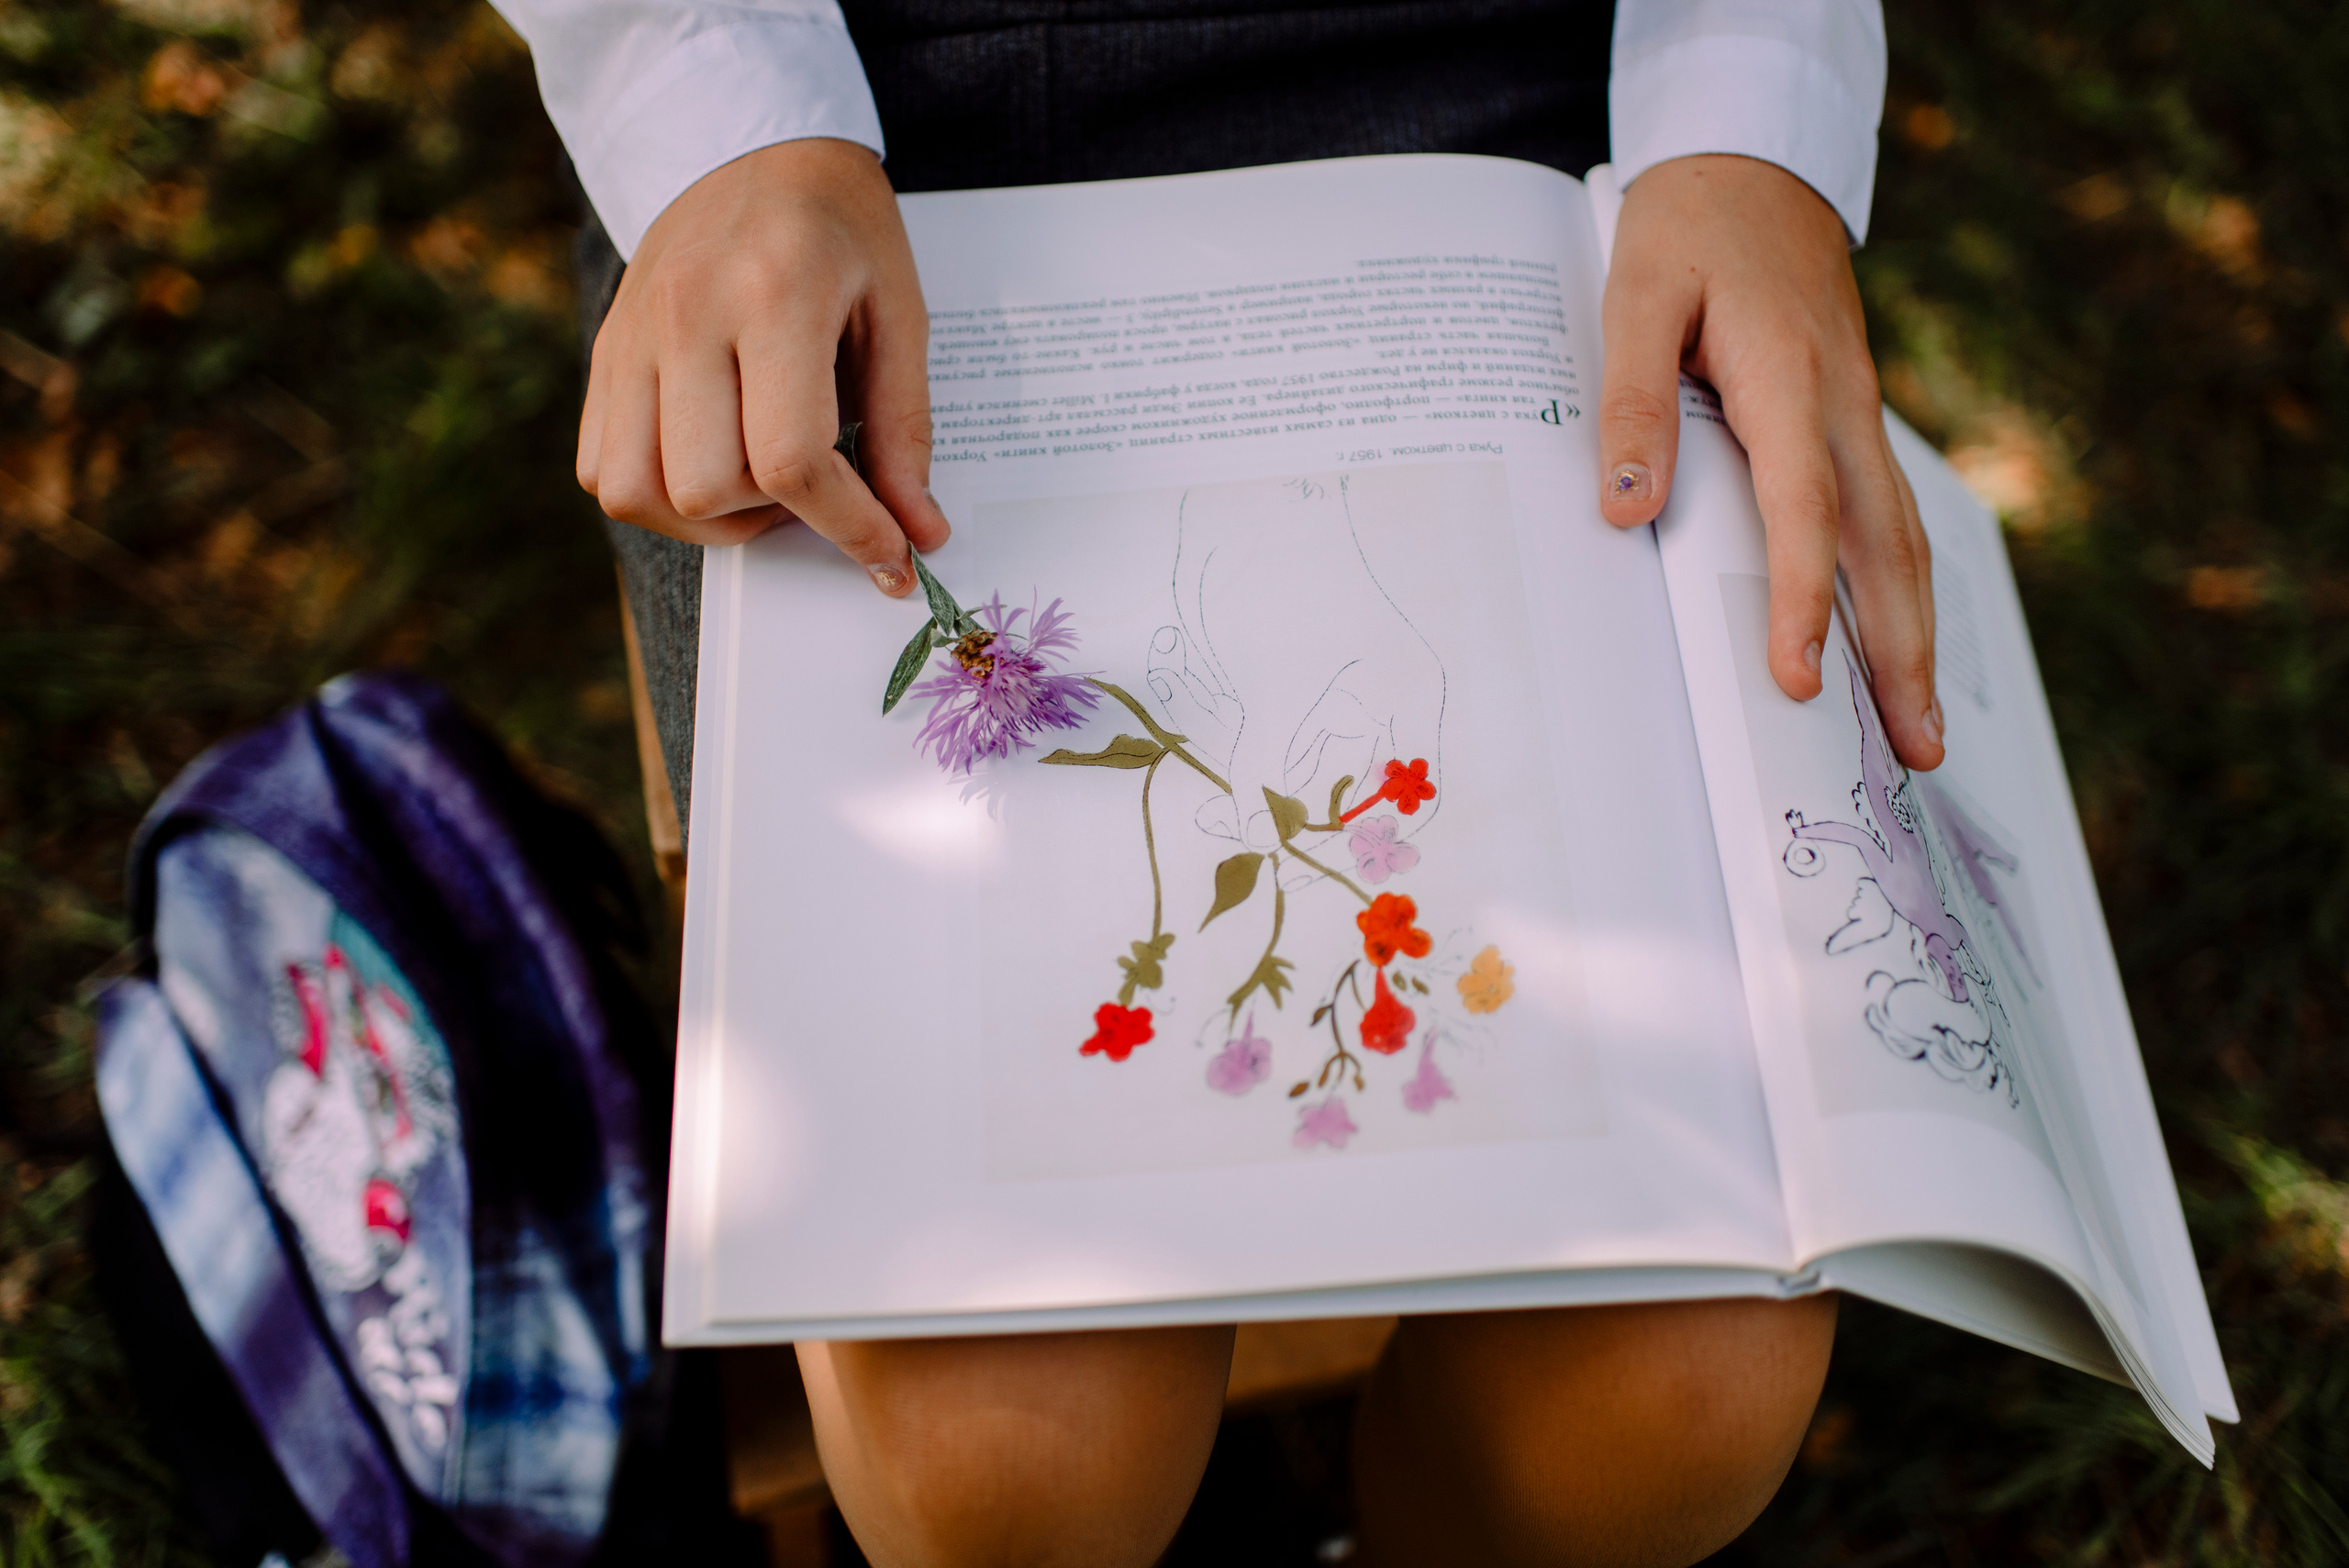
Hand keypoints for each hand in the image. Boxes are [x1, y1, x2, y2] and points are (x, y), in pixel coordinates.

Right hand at [576, 137, 947, 595]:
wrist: (753, 147)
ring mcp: (630, 335)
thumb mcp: (899, 315)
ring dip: (711, 517)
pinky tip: (713, 464)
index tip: (890, 552)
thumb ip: (905, 430)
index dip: (848, 527)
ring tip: (765, 482)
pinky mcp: (603, 353)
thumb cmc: (840, 228)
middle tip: (823, 486)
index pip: (791, 459)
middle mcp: (685, 315)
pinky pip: (601, 468)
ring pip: (640, 491)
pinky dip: (657, 495)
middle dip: (780, 516)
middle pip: (709, 487)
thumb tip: (918, 534)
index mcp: (772, 294)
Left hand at [1145, 476, 1443, 852]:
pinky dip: (1236, 738)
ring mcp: (1333, 692)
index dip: (1357, 847)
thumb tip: (1256, 843)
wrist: (1238, 505)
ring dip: (1248, 768)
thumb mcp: (1270, 694)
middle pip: (1338, 794)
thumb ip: (1262, 777)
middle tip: (1220, 825)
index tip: (1296, 866)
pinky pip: (1265, 735)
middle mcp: (1378, 701)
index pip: (1409, 805)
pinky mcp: (1287, 681)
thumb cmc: (1278, 586)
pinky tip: (1200, 703)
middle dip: (1278, 806)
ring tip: (1211, 754)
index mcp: (1403, 698)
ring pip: (1291, 767)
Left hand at [1599, 154, 1942, 769]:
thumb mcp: (1635, 292)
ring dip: (1916, 632)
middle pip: (1889, 545)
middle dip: (1905, 653)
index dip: (1805, 600)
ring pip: (1902, 535)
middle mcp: (1842, 406)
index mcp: (1789, 379)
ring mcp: (1858, 413)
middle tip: (1915, 749)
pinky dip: (1900, 586)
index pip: (1803, 510)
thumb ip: (1631, 398)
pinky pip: (1887, 514)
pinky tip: (1896, 639)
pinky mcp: (1852, 417)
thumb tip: (1629, 506)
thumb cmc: (1688, 227)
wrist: (1753, 162)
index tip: (1797, 678)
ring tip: (1919, 724)